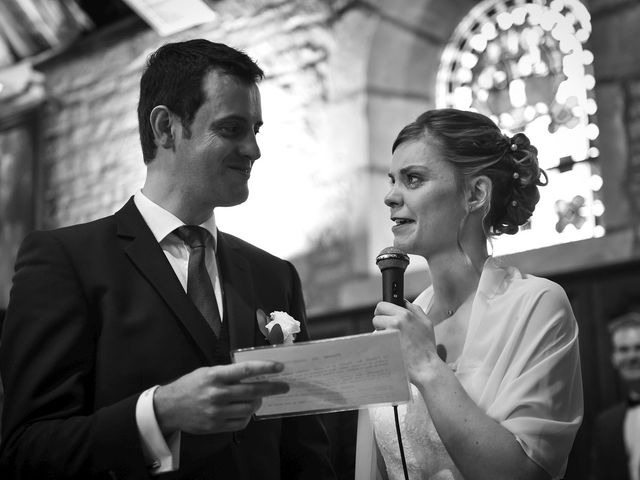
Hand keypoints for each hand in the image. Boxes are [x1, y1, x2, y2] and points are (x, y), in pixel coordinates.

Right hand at [153, 361, 288, 434]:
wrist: (169, 408)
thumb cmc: (190, 386)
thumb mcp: (207, 372)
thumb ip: (228, 374)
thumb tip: (253, 374)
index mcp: (215, 376)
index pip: (245, 370)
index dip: (265, 368)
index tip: (279, 367)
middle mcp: (217, 394)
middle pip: (252, 391)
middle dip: (272, 388)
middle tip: (284, 386)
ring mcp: (217, 411)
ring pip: (249, 408)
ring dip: (258, 402)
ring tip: (259, 397)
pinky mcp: (216, 425)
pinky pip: (241, 422)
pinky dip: (248, 416)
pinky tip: (246, 410)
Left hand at [373, 300, 439, 379]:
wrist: (425, 367)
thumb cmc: (426, 347)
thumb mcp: (426, 323)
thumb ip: (415, 310)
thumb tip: (404, 303)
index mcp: (405, 314)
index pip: (383, 305)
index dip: (383, 311)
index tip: (385, 316)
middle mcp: (396, 322)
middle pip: (376, 316)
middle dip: (381, 322)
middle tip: (388, 329)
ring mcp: (388, 334)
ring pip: (375, 329)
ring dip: (381, 333)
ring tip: (392, 341)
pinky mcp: (383, 345)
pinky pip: (376, 341)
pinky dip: (381, 344)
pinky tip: (390, 348)